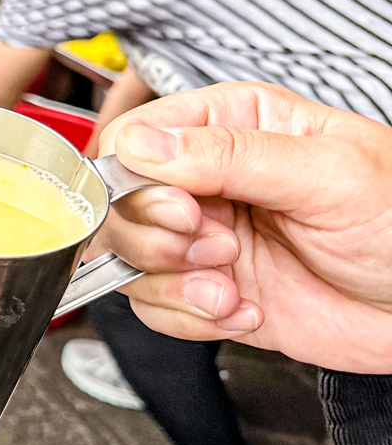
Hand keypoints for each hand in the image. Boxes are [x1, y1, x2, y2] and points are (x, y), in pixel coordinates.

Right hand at [96, 82, 391, 371]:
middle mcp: (207, 179)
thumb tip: (145, 145)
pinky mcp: (204, 290)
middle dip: (156, 238)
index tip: (179, 208)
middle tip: (214, 248)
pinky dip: (190, 319)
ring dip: (173, 284)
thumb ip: (230, 155)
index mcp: (233, 125)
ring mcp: (203, 238)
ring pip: (127, 258)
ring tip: (230, 286)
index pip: (136, 136)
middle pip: (118, 202)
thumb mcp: (326, 175)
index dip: (137, 178)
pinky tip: (243, 309)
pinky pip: (151, 306)